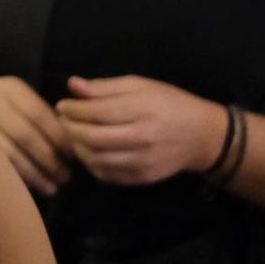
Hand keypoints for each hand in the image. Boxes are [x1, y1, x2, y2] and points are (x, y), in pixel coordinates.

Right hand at [0, 76, 72, 195]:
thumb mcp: (9, 97)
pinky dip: (15, 177)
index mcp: (9, 88)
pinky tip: (27, 187)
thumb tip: (68, 145)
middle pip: (28, 136)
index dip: (60, 140)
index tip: (73, 158)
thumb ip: (34, 114)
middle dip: (50, 161)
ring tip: (51, 188)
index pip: (42, 116)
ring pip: (11, 153)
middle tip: (65, 178)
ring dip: (35, 174)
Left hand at [57, 75, 228, 186]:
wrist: (202, 136)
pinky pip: (107, 175)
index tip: (63, 105)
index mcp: (142, 109)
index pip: (97, 112)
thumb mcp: (140, 85)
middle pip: (93, 138)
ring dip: (77, 148)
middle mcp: (143, 138)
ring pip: (97, 159)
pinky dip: (91, 164)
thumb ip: (105, 87)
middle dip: (70, 129)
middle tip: (63, 121)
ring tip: (74, 135)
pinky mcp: (143, 178)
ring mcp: (143, 161)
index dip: (73, 109)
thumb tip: (73, 85)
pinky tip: (89, 151)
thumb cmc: (168, 103)